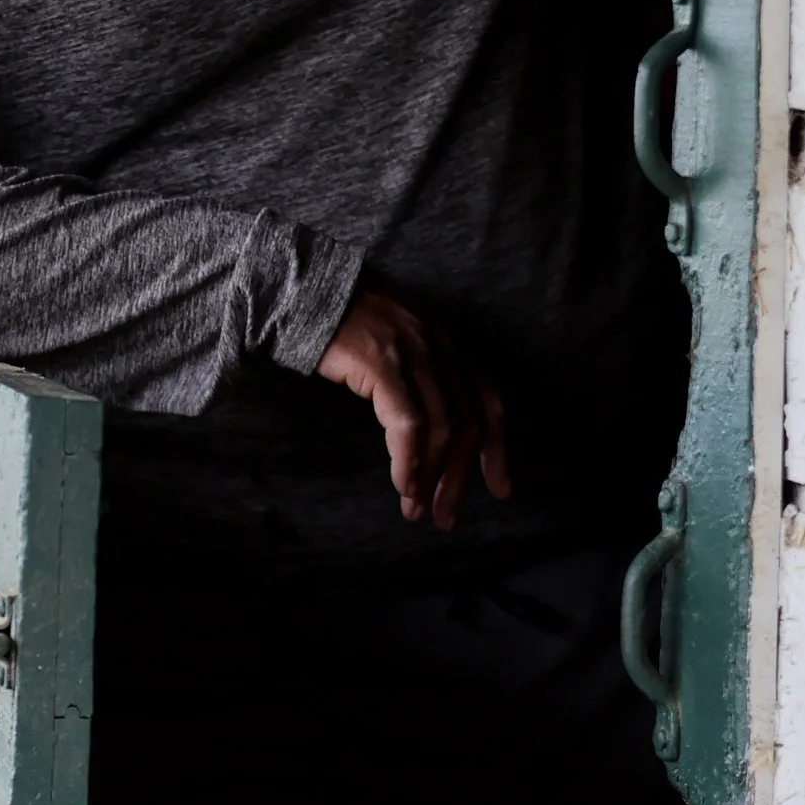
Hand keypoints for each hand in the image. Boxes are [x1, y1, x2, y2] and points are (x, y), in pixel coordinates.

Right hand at [316, 281, 511, 529]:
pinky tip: (402, 484)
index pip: (488, 400)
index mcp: (447, 342)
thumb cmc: (344, 320)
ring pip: (443, 427)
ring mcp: (413, 352)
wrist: (304, 288)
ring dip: (433, 477)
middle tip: (447, 516)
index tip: (500, 488)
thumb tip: (435, 429)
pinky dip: (409, 460)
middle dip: (461, 477)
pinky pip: (407, 422)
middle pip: (469, 422)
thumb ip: (421, 372)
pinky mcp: (382, 362)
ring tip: (416, 509)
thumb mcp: (398, 339)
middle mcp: (440, 345)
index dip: (498, 449)